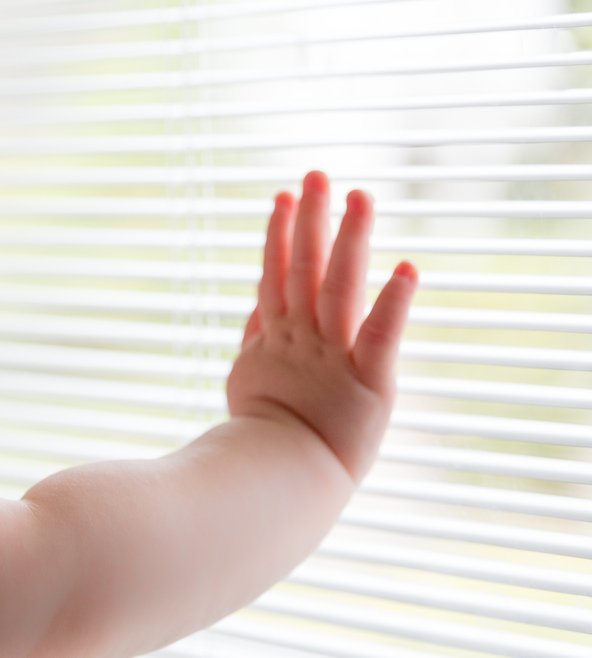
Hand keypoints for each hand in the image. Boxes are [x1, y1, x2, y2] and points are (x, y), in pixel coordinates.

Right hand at [226, 171, 416, 480]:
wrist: (280, 484)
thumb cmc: (263, 443)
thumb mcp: (248, 381)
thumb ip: (256, 339)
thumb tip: (256, 307)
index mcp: (274, 340)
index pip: (275, 276)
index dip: (279, 235)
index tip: (283, 196)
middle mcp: (301, 340)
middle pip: (305, 268)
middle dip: (311, 219)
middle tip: (319, 174)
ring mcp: (331, 357)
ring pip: (338, 287)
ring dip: (349, 241)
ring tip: (360, 197)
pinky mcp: (367, 381)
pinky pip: (380, 336)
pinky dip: (394, 303)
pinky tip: (409, 269)